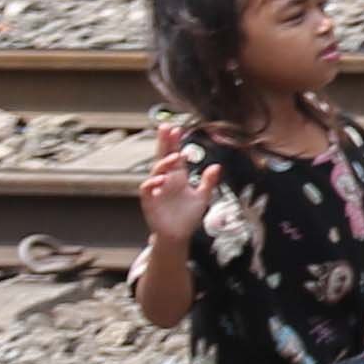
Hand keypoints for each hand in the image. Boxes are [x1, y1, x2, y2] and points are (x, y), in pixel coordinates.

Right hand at [137, 124, 212, 250]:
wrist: (178, 235)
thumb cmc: (188, 215)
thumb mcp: (202, 196)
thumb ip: (208, 181)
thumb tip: (217, 166)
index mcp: (178, 176)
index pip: (175, 155)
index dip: (175, 143)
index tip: (178, 128)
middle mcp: (166, 180)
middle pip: (163, 157)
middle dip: (164, 143)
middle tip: (166, 127)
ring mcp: (156, 190)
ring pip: (155, 171)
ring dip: (163, 163)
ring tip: (174, 157)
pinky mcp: (149, 201)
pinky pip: (147, 189)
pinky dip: (152, 182)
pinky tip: (160, 178)